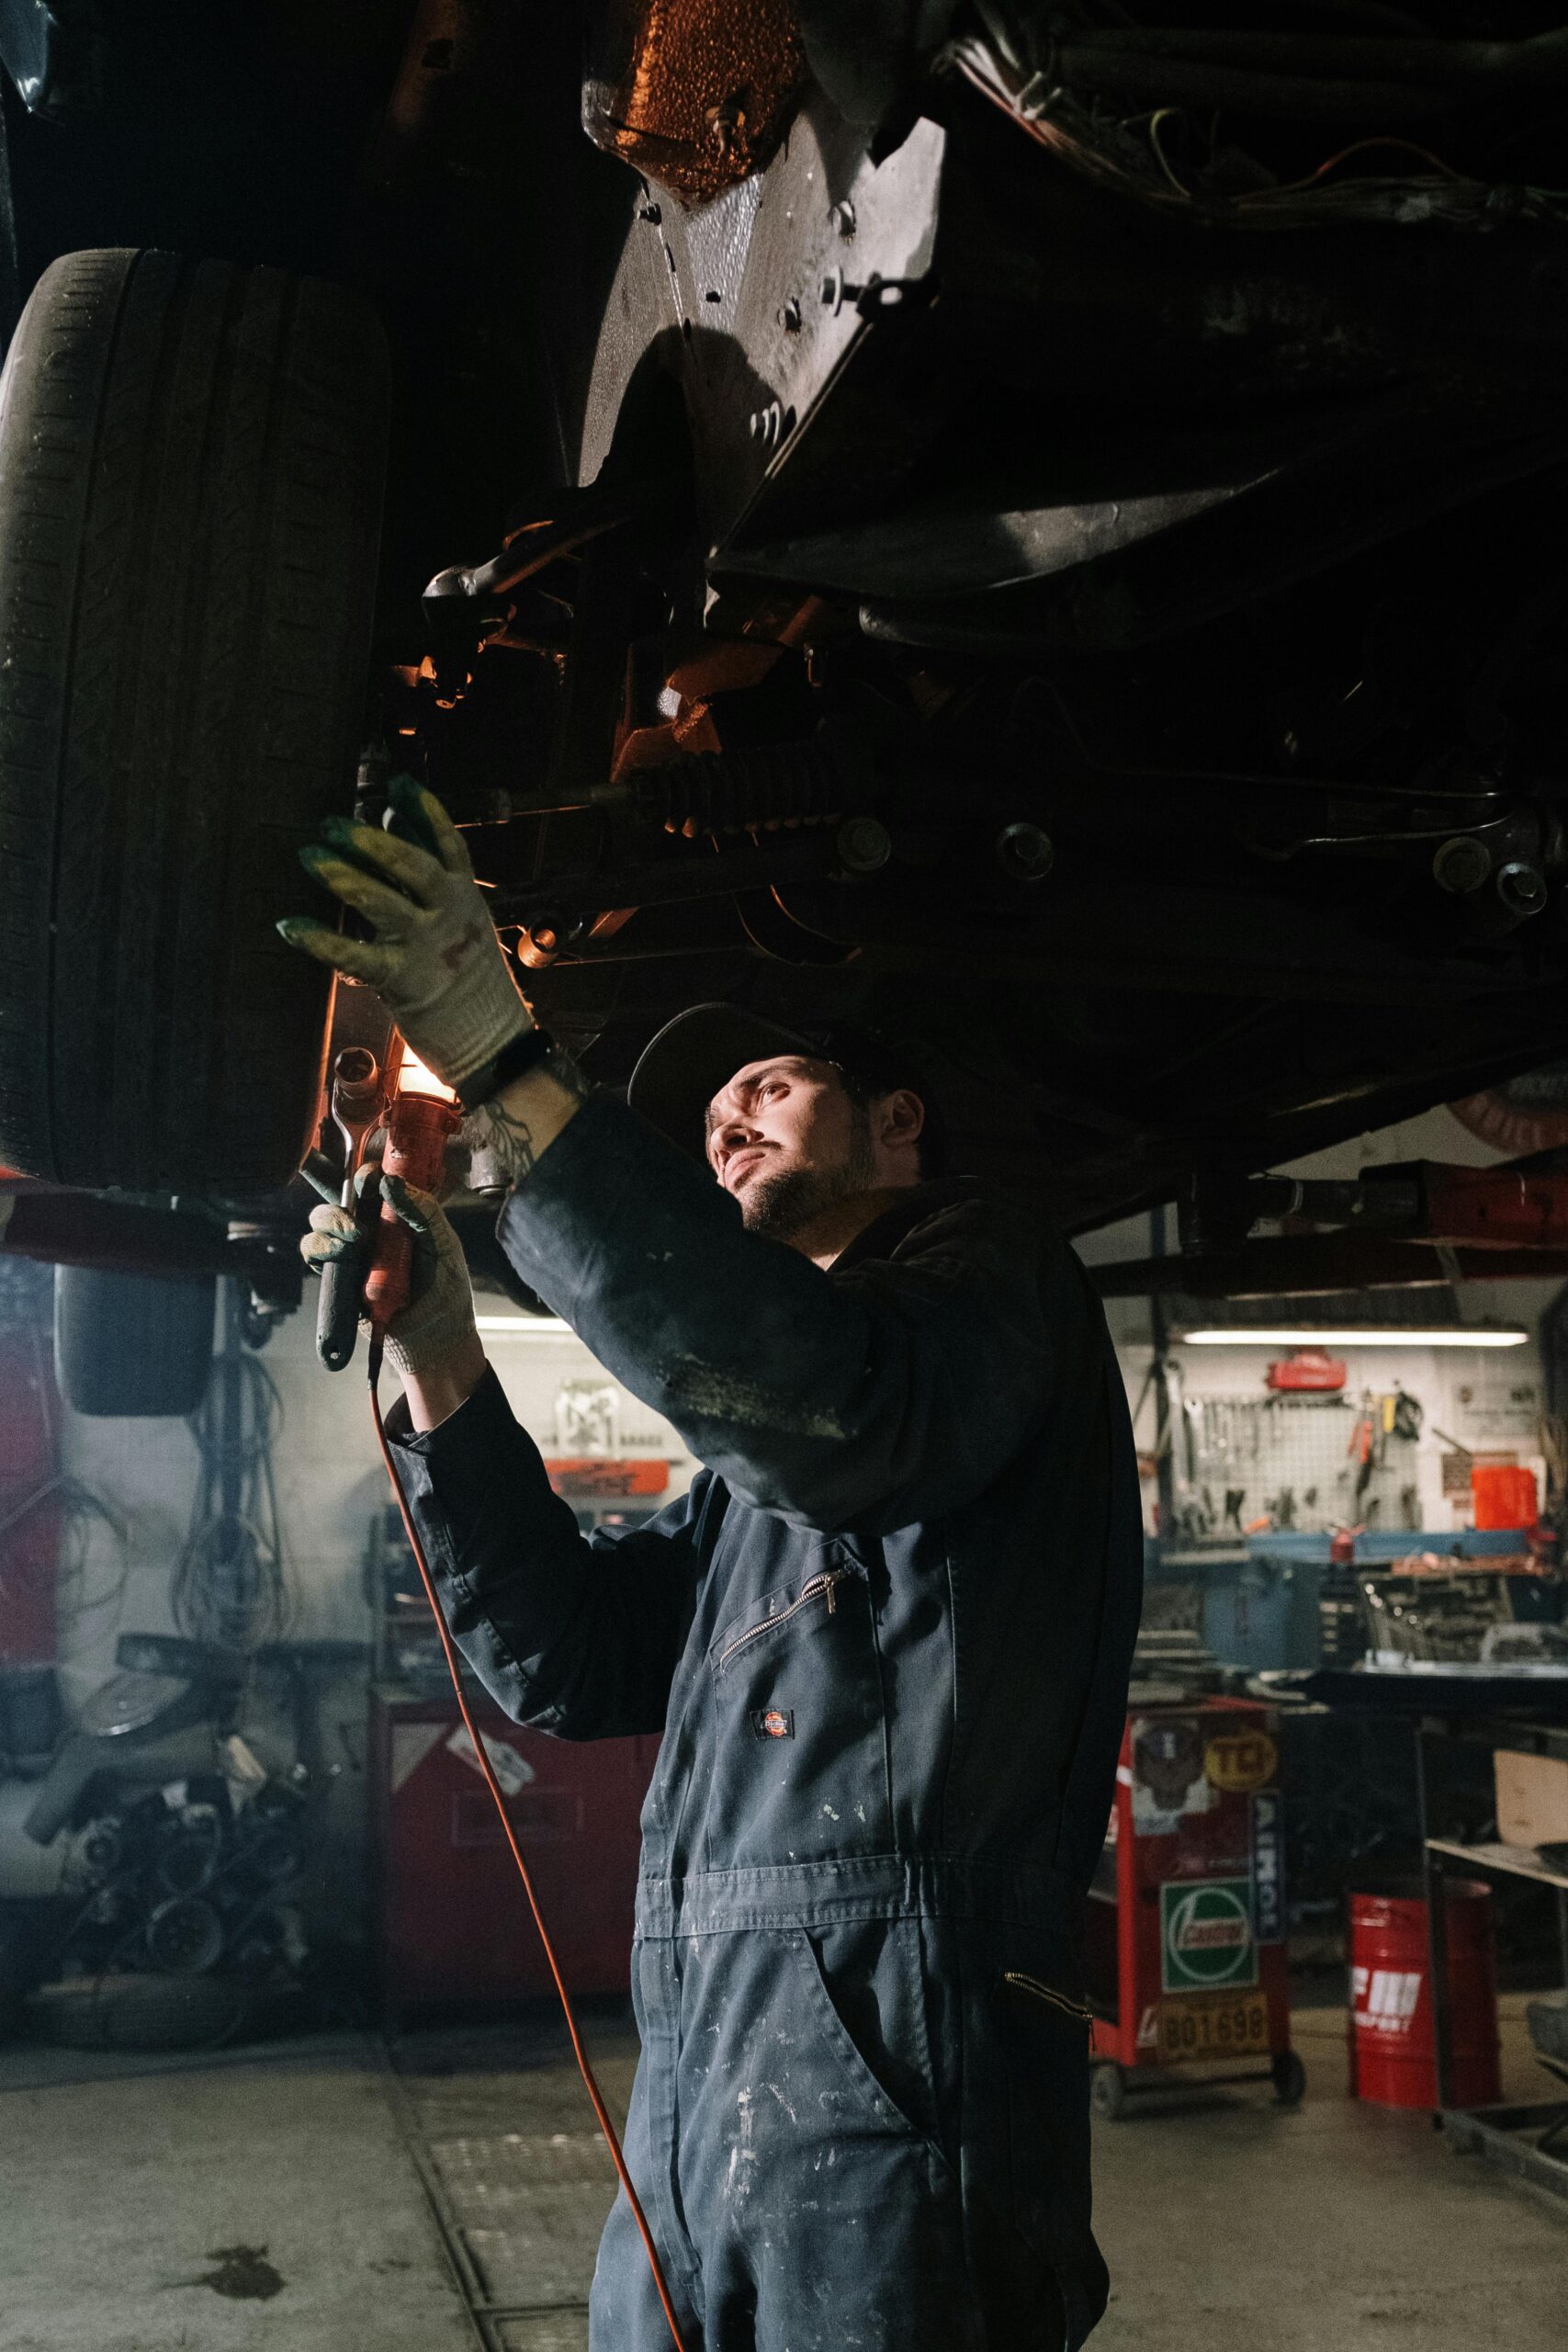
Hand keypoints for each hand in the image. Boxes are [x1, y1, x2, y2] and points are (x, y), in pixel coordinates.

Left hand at [278, 776, 528, 1094]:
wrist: (491, 1039)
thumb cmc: (467, 975)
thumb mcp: (461, 918)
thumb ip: (428, 872)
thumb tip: (392, 819)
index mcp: (465, 894)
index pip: (448, 843)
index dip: (424, 811)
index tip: (397, 783)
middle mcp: (449, 914)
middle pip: (411, 865)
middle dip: (368, 841)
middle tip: (330, 824)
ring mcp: (427, 946)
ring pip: (381, 901)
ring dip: (342, 876)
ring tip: (308, 856)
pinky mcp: (402, 980)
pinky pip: (354, 954)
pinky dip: (318, 939)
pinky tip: (289, 925)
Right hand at [303, 1165, 478, 1383]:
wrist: (435, 1337)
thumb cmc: (445, 1288)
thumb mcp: (443, 1243)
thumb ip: (423, 1210)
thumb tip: (391, 1182)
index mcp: (395, 1213)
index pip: (371, 1181)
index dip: (364, 1172)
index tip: (370, 1178)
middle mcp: (369, 1227)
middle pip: (337, 1194)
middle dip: (336, 1192)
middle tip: (358, 1214)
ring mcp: (351, 1251)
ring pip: (319, 1222)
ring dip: (331, 1223)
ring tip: (355, 1241)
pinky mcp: (337, 1276)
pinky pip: (313, 1253)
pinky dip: (321, 1248)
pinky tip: (342, 1254)